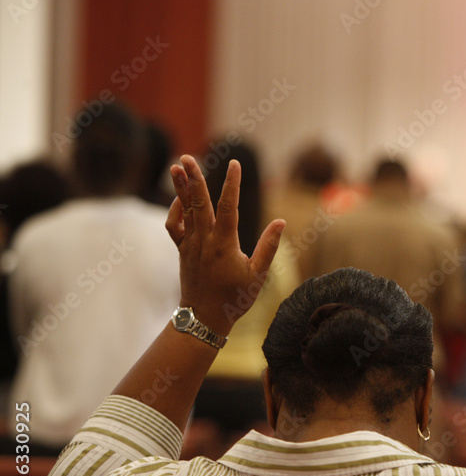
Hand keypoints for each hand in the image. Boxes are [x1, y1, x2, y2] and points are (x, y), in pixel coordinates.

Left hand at [165, 155, 283, 334]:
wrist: (204, 318)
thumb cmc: (235, 298)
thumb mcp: (258, 276)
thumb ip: (268, 247)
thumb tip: (281, 222)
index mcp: (224, 245)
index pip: (228, 207)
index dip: (231, 184)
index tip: (234, 164)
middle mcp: (204, 241)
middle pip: (198, 203)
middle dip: (194, 178)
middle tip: (187, 157)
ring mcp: (190, 244)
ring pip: (185, 210)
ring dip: (181, 187)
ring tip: (177, 166)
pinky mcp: (183, 250)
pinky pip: (174, 226)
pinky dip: (176, 210)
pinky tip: (182, 199)